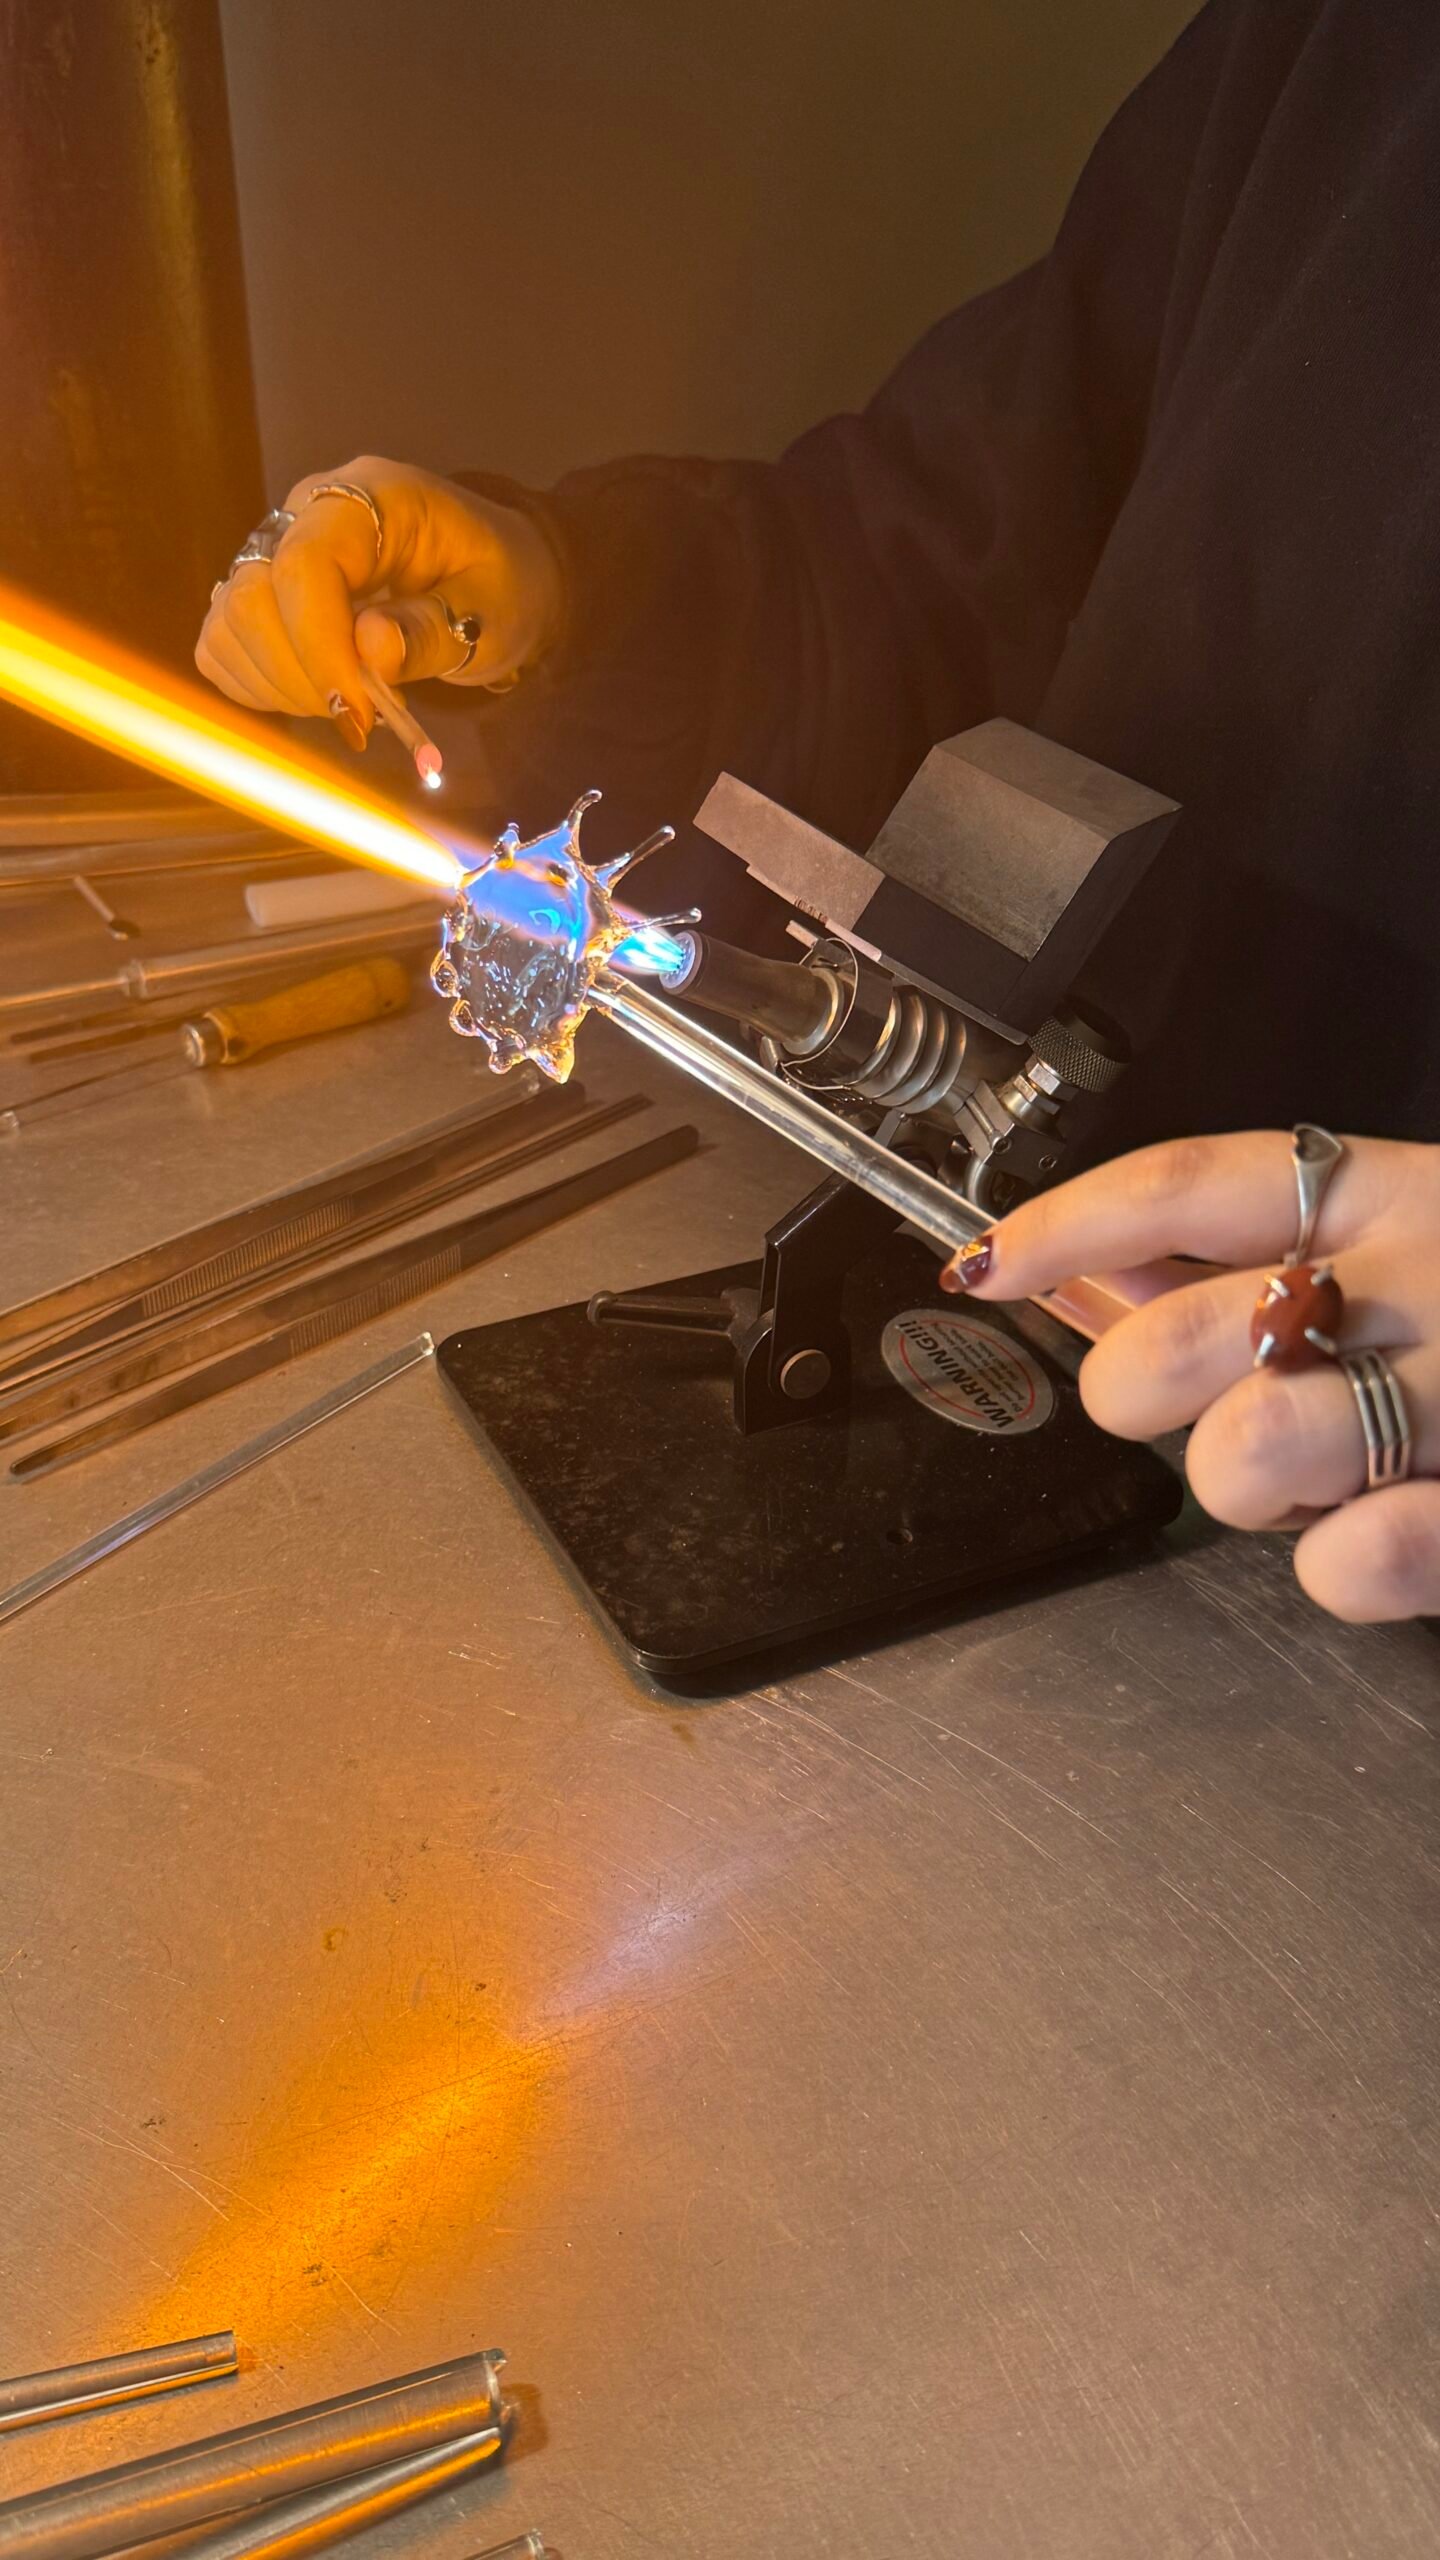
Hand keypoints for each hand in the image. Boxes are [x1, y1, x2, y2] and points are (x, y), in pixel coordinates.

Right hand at [195, 456, 561, 744]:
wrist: (487, 575)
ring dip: (281, 688)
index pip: (305, 566)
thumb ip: (433, 629)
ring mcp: (274, 549)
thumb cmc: (497, 583)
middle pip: (252, 599)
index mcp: (369, 498)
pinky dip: (259, 686)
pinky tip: (316, 695)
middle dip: (303, 678)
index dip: (320, 647)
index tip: (358, 713)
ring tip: (350, 705)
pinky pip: (222, 644)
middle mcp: (305, 513)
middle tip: (365, 718)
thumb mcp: (494, 608)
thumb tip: (371, 650)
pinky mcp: (258, 590)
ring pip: (228, 625)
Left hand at [940, 1132, 1439, 1622]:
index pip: (1186, 1187)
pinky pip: (1348, 1561)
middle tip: (1203, 1414)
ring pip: (1244, 1451)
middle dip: (1141, 1394)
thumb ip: (1253, 1259)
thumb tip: (1096, 1267)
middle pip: (1175, 1336)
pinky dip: (1346, 1565)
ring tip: (1325, 1475)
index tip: (985, 1266)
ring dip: (1251, 1488)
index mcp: (1386, 1197)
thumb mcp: (1398, 1254)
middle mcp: (1423, 1277)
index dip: (1063, 1226)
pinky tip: (1392, 1524)